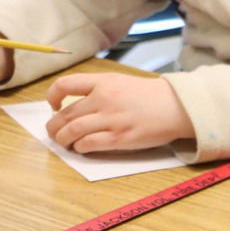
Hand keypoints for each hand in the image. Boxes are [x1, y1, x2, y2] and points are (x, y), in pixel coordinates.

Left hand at [45, 73, 193, 152]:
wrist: (177, 107)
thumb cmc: (151, 97)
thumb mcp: (121, 82)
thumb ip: (99, 89)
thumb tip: (76, 106)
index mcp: (103, 82)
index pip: (64, 85)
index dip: (52, 97)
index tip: (53, 106)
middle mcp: (104, 99)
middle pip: (66, 114)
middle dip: (54, 126)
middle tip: (54, 133)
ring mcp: (112, 119)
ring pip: (73, 131)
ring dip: (63, 140)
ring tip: (64, 143)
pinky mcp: (120, 138)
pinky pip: (89, 144)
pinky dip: (80, 148)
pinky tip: (81, 148)